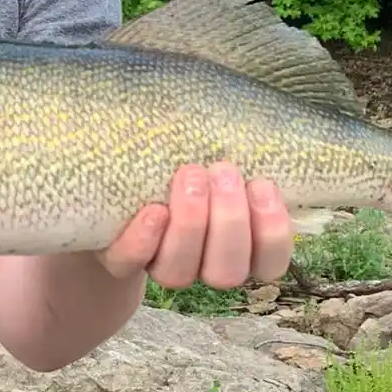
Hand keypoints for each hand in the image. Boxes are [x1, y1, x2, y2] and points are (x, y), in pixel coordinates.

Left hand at [96, 162, 293, 290]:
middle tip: (224, 171)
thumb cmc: (185, 162)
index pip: (270, 263)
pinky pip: (130, 262)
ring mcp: (160, 266)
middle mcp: (203, 265)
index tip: (263, 185)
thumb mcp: (213, 154)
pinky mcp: (118, 259)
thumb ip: (237, 153)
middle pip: (227, 271)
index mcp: (239, 246)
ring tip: (191, 175)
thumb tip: (263, 118)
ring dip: (191, 224)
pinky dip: (144, 239)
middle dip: (230, 221)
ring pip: (181, 272)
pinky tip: (154, 210)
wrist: (119, 185)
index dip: (273, 233)